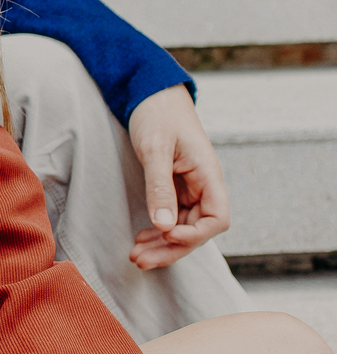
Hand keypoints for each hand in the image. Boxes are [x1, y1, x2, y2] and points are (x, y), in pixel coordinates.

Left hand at [127, 84, 230, 269]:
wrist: (151, 93)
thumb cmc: (157, 114)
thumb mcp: (155, 149)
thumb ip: (160, 187)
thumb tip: (165, 225)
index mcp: (208, 174)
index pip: (218, 219)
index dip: (197, 235)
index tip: (169, 235)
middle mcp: (204, 186)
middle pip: (198, 230)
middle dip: (171, 248)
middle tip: (141, 259)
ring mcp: (190, 189)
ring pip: (183, 228)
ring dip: (162, 245)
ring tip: (136, 256)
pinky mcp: (175, 189)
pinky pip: (172, 219)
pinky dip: (157, 232)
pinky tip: (141, 239)